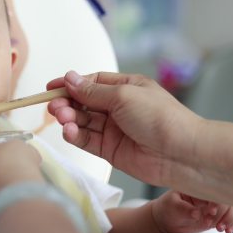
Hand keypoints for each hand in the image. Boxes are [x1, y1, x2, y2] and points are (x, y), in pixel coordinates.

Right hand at [47, 71, 202, 186]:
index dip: (71, 84)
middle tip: (54, 107)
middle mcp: (119, 107)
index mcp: (126, 87)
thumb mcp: (123, 96)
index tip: (51, 87)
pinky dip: (76, 135)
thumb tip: (70, 78)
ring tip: (62, 118)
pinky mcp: (110, 150)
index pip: (91, 83)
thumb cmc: (160, 118)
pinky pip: (87, 140)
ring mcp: (114, 129)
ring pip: (83, 121)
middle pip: (84, 102)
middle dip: (67, 103)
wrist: (181, 154)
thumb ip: (92, 91)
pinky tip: (70, 131)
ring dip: (69, 119)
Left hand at [151, 191, 232, 232]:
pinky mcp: (217, 216)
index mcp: (198, 186)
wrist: (167, 220)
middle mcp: (209, 195)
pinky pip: (231, 219)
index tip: (211, 211)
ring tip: (220, 229)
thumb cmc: (168, 208)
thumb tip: (196, 213)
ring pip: (231, 209)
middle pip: (226, 200)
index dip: (216, 201)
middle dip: (223, 213)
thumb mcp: (172, 206)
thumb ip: (184, 209)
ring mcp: (214, 206)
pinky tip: (229, 231)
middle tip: (211, 223)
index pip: (213, 189)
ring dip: (229, 219)